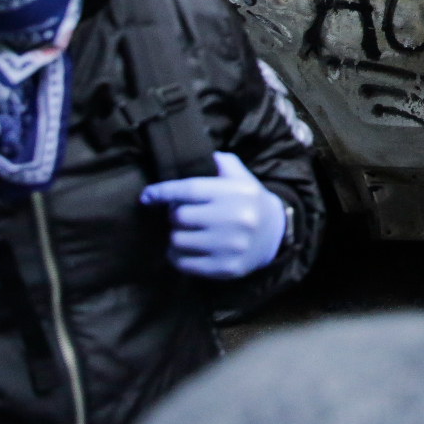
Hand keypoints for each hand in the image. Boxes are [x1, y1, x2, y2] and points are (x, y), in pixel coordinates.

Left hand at [140, 151, 285, 279]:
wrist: (276, 234)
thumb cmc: (250, 201)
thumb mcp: (242, 177)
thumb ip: (221, 163)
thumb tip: (195, 156)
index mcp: (235, 193)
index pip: (189, 190)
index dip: (162, 192)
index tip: (147, 196)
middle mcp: (233, 219)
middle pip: (179, 217)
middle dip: (173, 215)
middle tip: (180, 215)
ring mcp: (229, 246)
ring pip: (178, 241)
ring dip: (175, 236)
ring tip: (185, 232)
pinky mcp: (225, 267)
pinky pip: (184, 263)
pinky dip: (178, 256)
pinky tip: (186, 250)